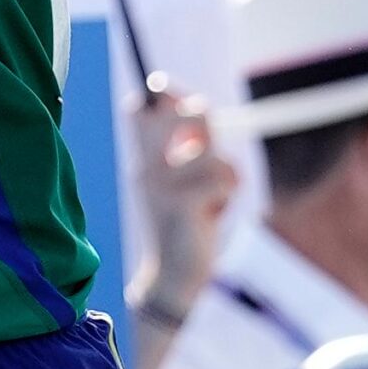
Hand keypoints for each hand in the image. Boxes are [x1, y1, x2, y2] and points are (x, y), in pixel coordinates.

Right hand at [130, 84, 238, 315]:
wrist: (174, 276)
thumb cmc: (187, 226)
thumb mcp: (185, 184)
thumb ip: (192, 150)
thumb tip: (203, 110)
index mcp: (145, 161)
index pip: (140, 109)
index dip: (164, 92)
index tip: (180, 99)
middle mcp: (148, 169)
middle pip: (186, 114)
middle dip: (207, 122)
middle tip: (208, 143)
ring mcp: (163, 186)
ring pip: (212, 153)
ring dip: (226, 174)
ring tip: (218, 196)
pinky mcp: (181, 204)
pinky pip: (221, 181)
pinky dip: (227, 195)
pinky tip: (214, 214)